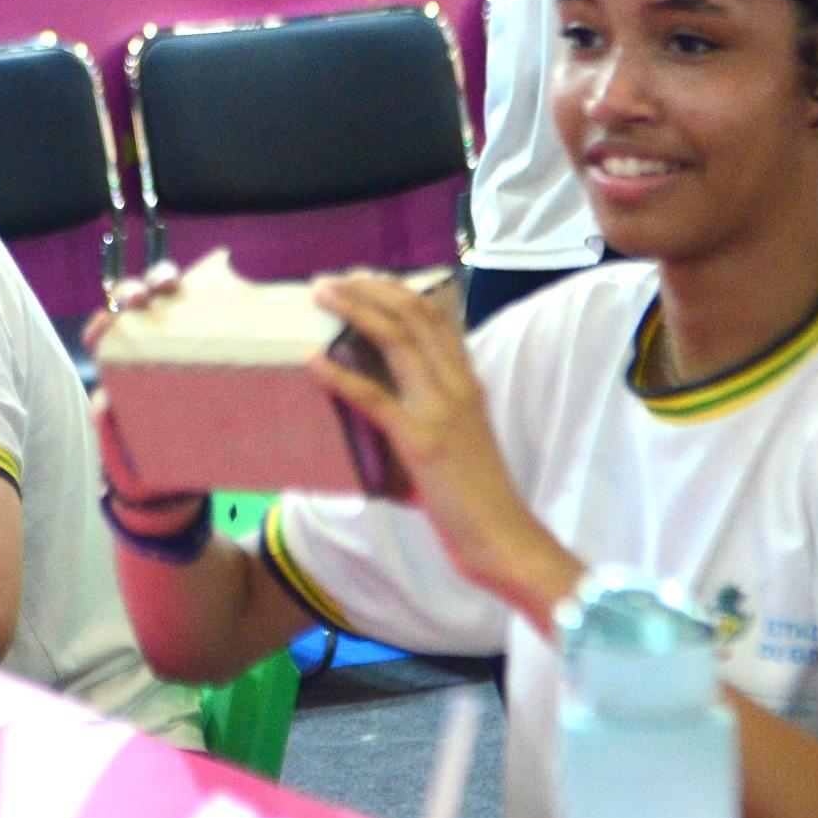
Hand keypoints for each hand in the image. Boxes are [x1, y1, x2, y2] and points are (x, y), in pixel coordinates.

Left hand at [85, 261, 205, 532]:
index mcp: (116, 374)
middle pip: (131, 310)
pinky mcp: (201, 351)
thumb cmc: (138, 468)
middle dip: (133, 293)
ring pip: (165, 304)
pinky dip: (204, 298)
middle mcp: (141, 353)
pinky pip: (200, 318)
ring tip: (174, 284)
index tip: (109, 320)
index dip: (101, 325)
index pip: (102, 339)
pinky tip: (213, 292)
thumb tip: (103, 401)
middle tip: (143, 297)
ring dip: (164, 284)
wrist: (172, 491)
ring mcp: (173, 348)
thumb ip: (108, 431)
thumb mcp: (119, 455)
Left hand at [307, 273, 576, 620]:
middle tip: (331, 280)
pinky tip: (313, 362)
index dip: (396, 291)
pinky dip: (340, 375)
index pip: (434, 318)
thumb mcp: (461, 438)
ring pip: (397, 340)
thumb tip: (389, 397)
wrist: (504, 537)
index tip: (362, 280)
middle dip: (369, 289)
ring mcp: (442, 410)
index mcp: (468, 383)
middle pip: (413, 315)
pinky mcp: (422, 441)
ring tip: (322, 295)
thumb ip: (432, 411)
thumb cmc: (478, 496)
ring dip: (354, 310)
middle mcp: (457, 386)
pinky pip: (375, 398)